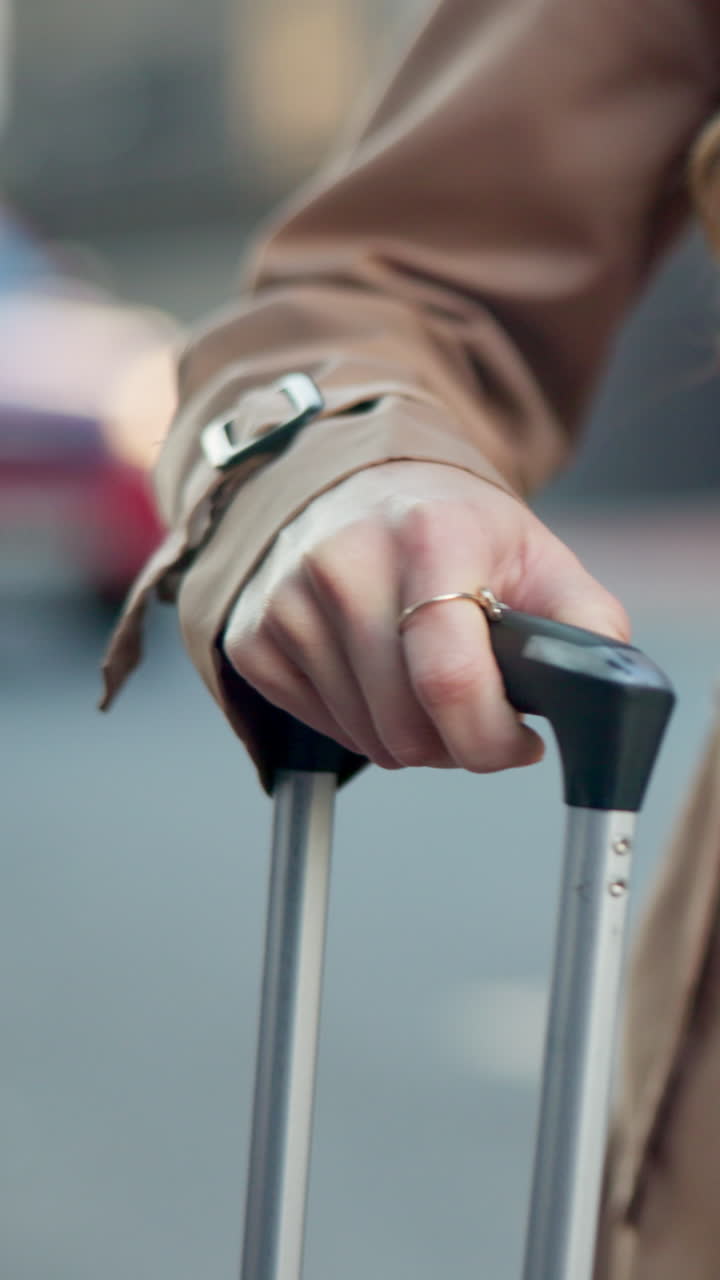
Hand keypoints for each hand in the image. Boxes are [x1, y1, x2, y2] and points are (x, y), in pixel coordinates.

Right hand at [223, 462, 629, 771]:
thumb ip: (586, 623)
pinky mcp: (253, 637)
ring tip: (422, 682)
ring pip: (368, 740)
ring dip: (409, 736)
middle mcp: (344, 560)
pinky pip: (322, 730)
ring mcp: (288, 600)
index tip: (515, 741)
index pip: (449, 678)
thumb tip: (596, 696)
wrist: (356, 489)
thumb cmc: (454, 532)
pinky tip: (373, 675)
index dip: (490, 737)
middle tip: (473, 708)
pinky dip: (359, 724)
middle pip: (408, 727)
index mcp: (428, 535)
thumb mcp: (537, 556)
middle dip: (456, 742)